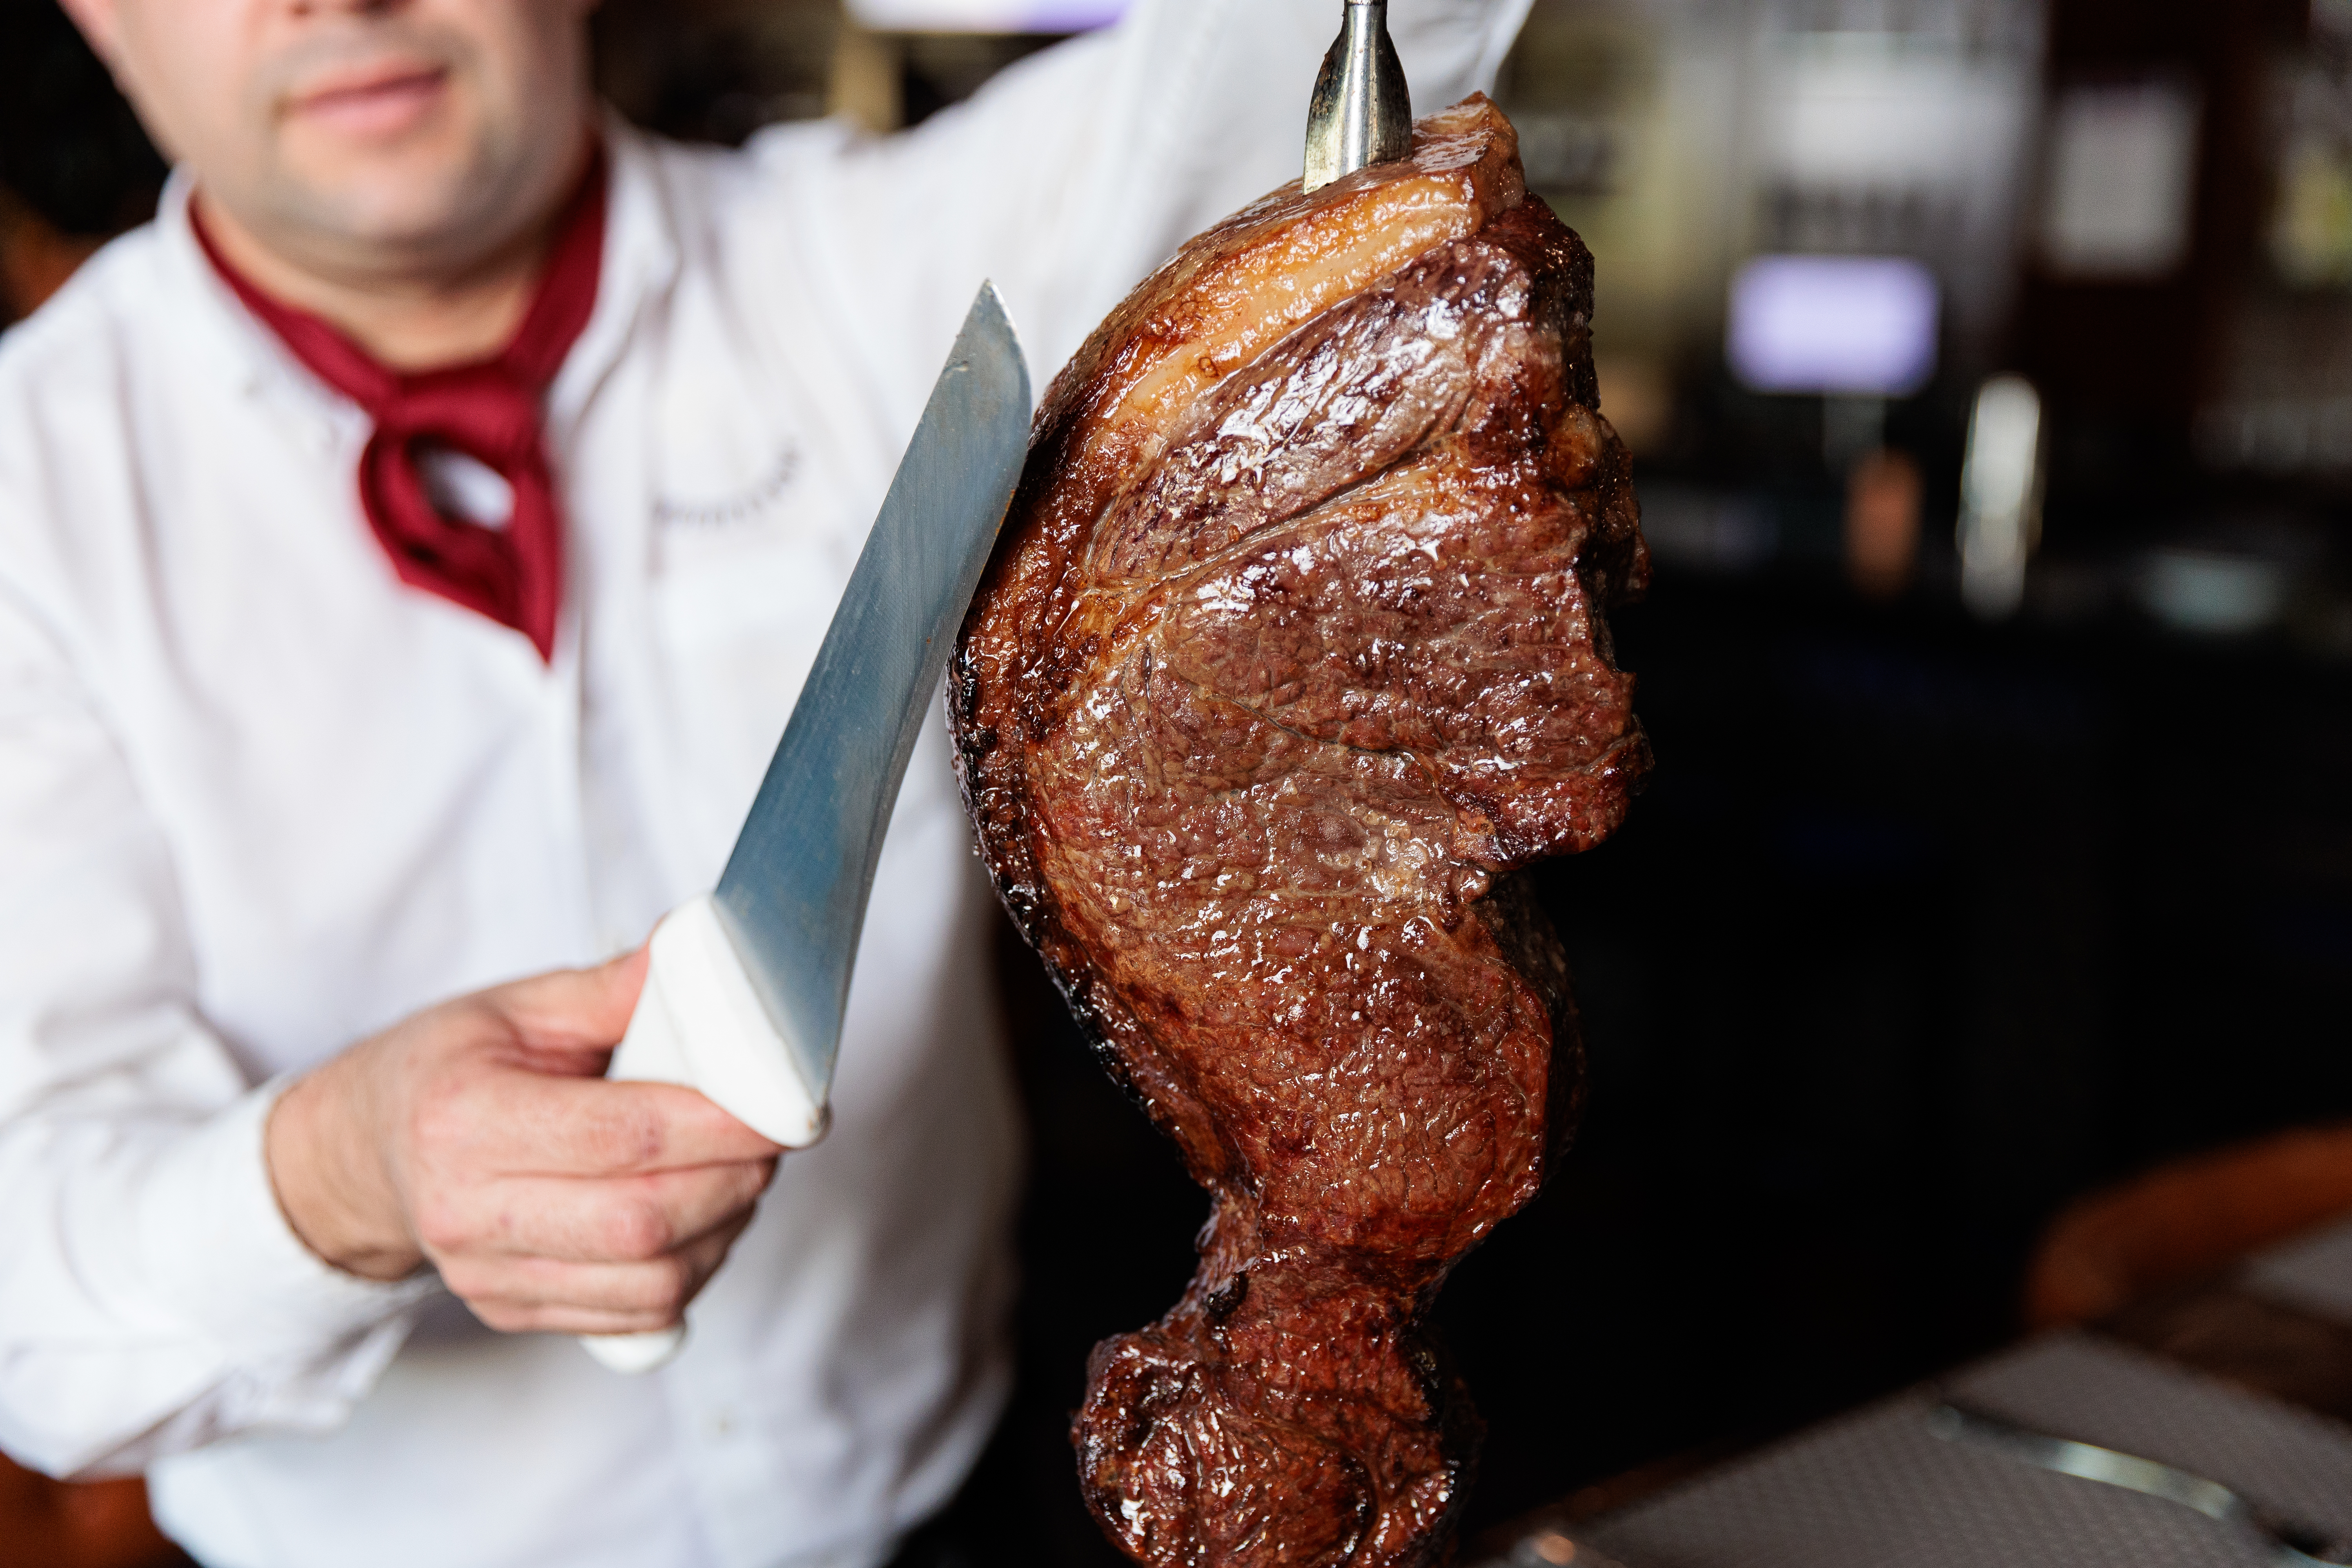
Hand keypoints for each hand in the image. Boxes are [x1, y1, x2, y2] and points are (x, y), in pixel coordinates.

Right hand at [264, 950, 783, 1334]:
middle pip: (643, 1220)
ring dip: (724, 1229)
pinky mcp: (514, 1312)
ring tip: (739, 1173)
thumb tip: (700, 946)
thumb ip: (615, 989)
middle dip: (735, 1179)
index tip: (788, 1106)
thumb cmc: (448, 1067)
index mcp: (464, 1119)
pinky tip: (699, 1220)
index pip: (622, 1136)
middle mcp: (467, 1211)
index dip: (722, 1125)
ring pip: (650, 1283)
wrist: (367, 1152)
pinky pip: (634, 1318)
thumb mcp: (517, 1007)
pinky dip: (691, 1272)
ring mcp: (488, 1276)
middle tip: (773, 1135)